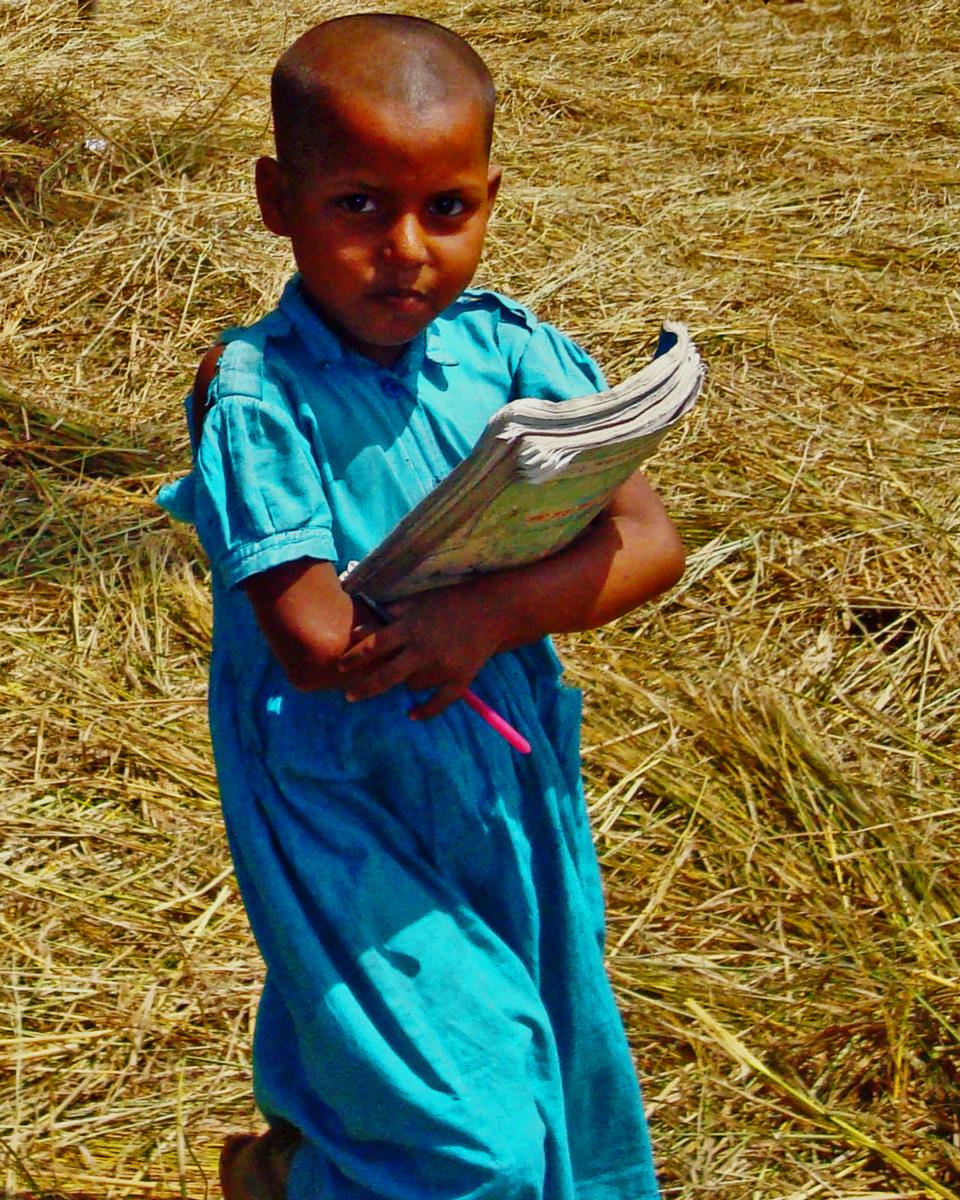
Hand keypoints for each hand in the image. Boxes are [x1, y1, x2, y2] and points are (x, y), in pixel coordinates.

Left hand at [337, 586, 507, 718]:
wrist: (493, 609)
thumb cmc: (452, 601)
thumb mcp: (418, 600)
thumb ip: (390, 614)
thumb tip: (361, 629)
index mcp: (410, 628)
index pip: (372, 647)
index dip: (353, 658)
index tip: (339, 666)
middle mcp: (422, 650)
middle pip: (384, 676)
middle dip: (363, 688)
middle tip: (349, 695)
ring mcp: (442, 667)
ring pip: (411, 686)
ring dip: (405, 681)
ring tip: (409, 672)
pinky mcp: (460, 679)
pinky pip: (438, 703)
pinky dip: (424, 711)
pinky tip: (410, 714)